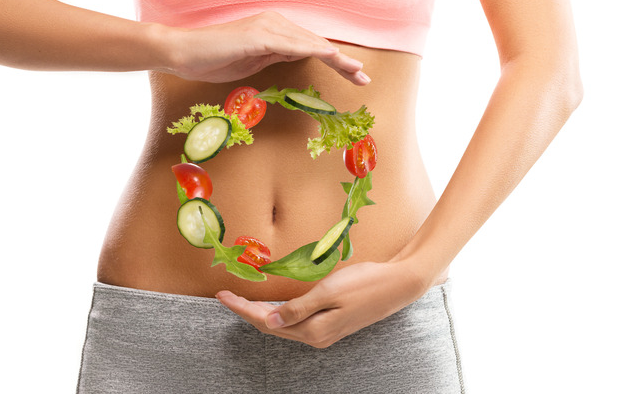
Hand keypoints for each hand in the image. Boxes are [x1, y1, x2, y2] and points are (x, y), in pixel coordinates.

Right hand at [160, 11, 370, 84]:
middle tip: (365, 78)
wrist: (183, 53)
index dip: (334, 62)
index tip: (353, 77)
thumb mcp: (251, 62)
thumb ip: (274, 57)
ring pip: (310, 44)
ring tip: (357, 72)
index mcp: (273, 31)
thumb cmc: (212, 60)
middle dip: (343, 62)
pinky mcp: (259, 36)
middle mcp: (274, 23)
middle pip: (316, 44)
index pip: (310, 47)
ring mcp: (267, 28)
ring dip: (336, 59)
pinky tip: (332, 59)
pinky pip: (293, 45)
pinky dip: (315, 52)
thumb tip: (295, 57)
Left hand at [216, 261, 430, 347]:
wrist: (398, 284)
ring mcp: (325, 332)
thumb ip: (297, 308)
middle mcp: (316, 336)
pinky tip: (273, 306)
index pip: (266, 322)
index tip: (222, 295)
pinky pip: (296, 322)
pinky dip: (279, 314)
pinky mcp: (332, 324)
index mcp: (312, 330)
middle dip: (247, 312)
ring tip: (242, 300)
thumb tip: (268, 321)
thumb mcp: (327, 292)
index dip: (242, 309)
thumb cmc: (364, 283)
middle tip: (227, 296)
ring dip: (262, 314)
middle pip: (271, 327)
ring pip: (283, 326)